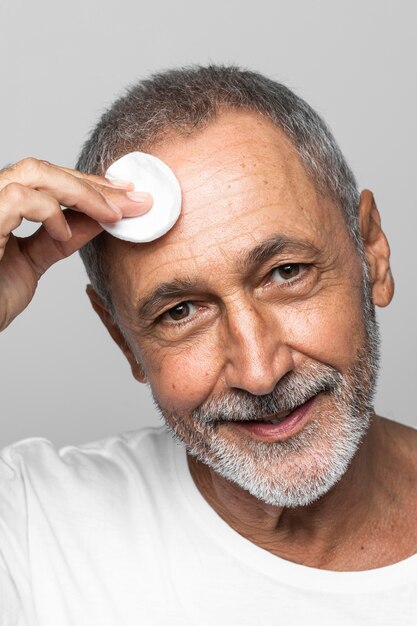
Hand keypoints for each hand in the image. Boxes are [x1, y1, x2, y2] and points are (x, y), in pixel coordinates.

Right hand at [0, 158, 151, 330]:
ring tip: (109, 215)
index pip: (47, 179)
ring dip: (81, 192)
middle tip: (132, 199)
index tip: (125, 194)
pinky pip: (16, 198)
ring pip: (34, 172)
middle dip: (94, 184)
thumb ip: (62, 238)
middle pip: (45, 169)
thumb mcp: (34, 261)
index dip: (88, 183)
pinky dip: (48, 211)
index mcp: (1, 205)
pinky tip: (64, 232)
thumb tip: (100, 220)